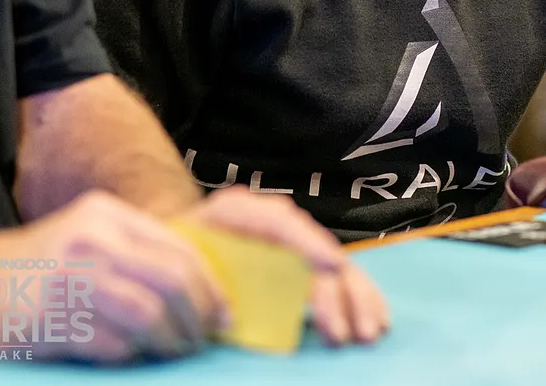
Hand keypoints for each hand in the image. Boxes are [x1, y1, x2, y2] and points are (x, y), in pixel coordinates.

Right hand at [0, 189, 227, 362]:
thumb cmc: (27, 272)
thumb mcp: (83, 240)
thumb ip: (132, 252)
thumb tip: (199, 290)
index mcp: (106, 215)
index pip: (181, 249)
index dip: (211, 286)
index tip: (224, 313)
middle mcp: (94, 240)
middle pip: (175, 280)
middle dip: (199, 316)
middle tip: (203, 338)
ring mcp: (72, 279)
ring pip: (151, 315)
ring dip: (171, 342)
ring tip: (173, 352)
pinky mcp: (53, 321)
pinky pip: (115, 345)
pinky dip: (130, 356)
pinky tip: (128, 357)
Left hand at [180, 186, 388, 344]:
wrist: (169, 245)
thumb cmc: (173, 255)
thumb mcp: (178, 261)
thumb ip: (203, 279)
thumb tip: (227, 315)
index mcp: (237, 213)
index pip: (281, 222)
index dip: (310, 243)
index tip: (333, 267)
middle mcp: (273, 223)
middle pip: (318, 251)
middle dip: (339, 292)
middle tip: (348, 333)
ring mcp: (292, 243)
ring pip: (337, 265)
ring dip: (357, 299)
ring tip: (368, 333)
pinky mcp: (302, 264)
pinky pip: (337, 279)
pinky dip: (358, 298)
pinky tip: (375, 319)